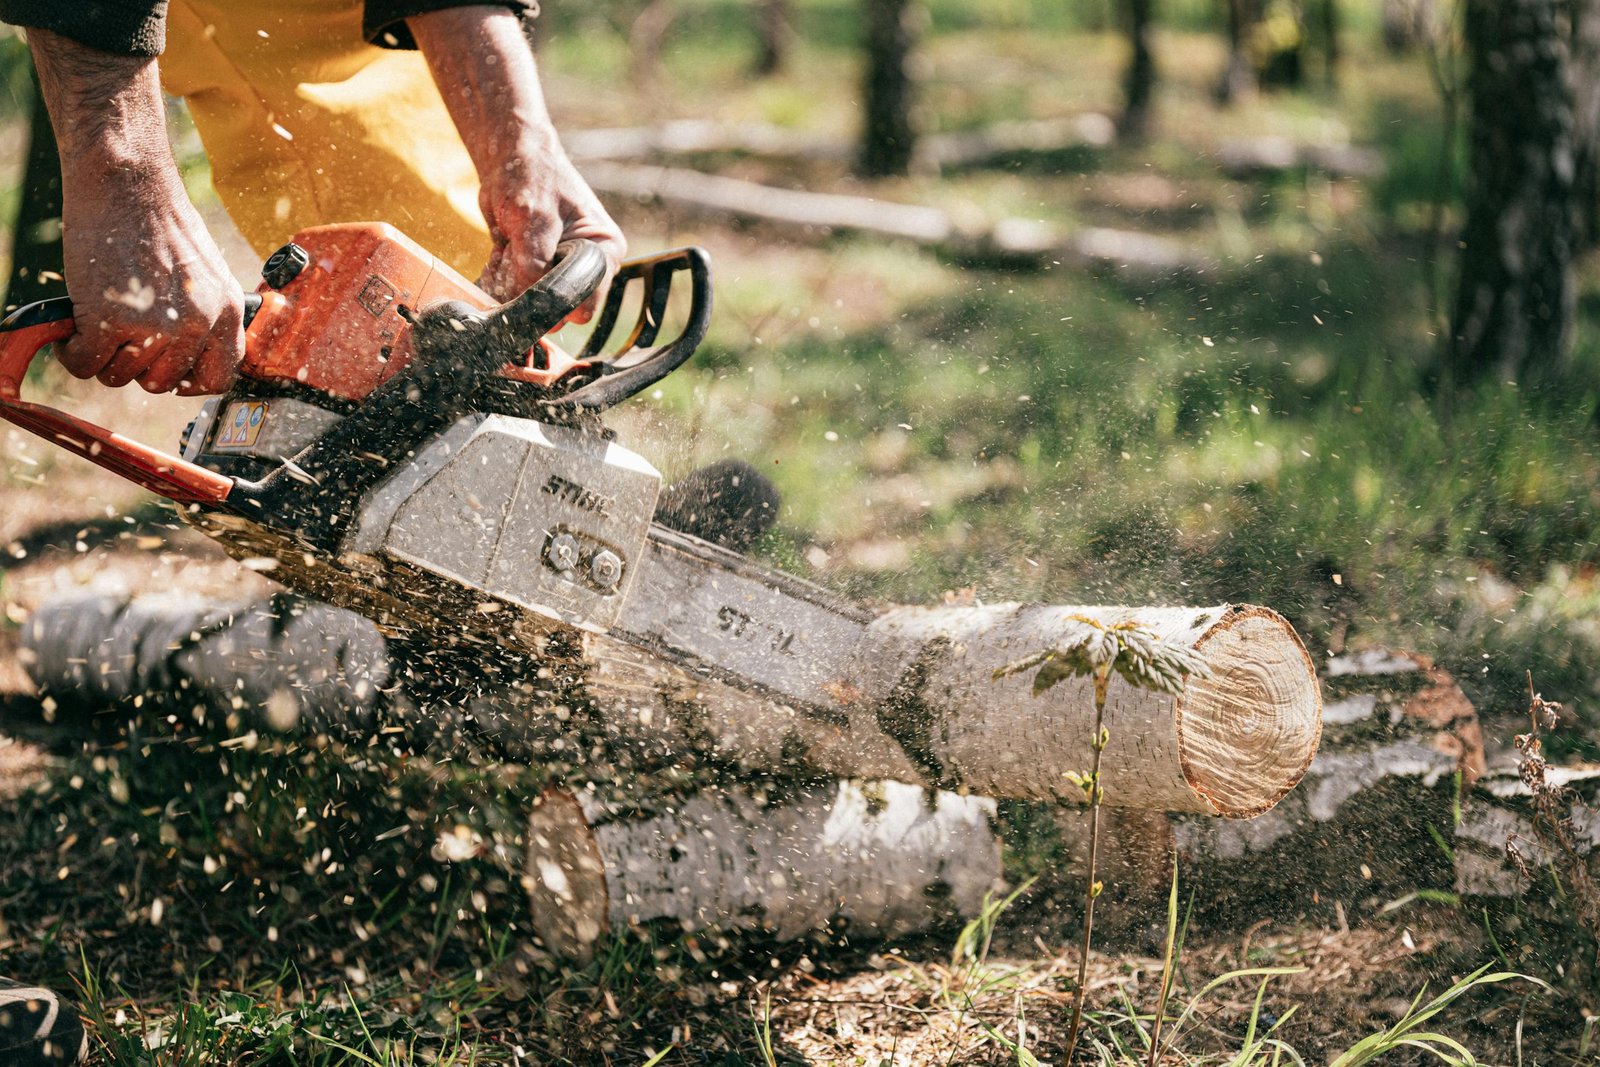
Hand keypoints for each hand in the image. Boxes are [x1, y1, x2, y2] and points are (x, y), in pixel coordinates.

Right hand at [58, 175, 245, 395]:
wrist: (128, 185)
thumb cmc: (162, 223)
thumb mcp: (207, 274)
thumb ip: (206, 315)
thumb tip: (190, 354)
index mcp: (226, 313)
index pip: (217, 379)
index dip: (185, 380)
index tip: (164, 367)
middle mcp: (197, 325)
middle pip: (160, 383)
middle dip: (136, 364)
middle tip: (120, 334)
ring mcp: (155, 326)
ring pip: (120, 377)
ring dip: (103, 356)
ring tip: (98, 322)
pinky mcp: (110, 319)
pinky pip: (86, 365)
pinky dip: (72, 352)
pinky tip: (73, 329)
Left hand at [412, 7, 625, 320]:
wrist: (509, 157)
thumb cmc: (531, 176)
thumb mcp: (534, 217)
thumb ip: (534, 262)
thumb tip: (528, 303)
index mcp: (604, 252)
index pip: (586, 302)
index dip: (556, 302)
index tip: (529, 284)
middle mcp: (588, 267)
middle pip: (560, 308)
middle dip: (531, 292)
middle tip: (515, 257)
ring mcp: (562, 270)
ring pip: (534, 304)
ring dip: (513, 285)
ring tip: (508, 247)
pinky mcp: (538, 272)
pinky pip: (517, 294)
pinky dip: (502, 280)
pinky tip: (501, 253)